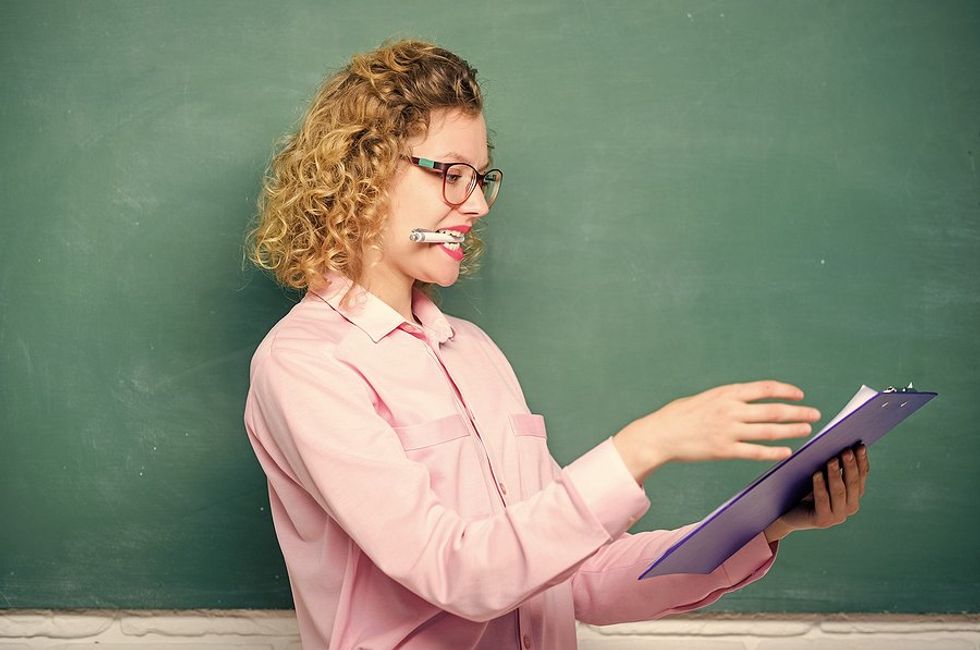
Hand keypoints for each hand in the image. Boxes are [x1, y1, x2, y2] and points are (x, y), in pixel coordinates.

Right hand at [613, 380, 820, 483]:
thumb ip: (727, 399)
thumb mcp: (705, 398)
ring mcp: (728, 431)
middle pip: (773, 410)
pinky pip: (756, 452)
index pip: (764, 388)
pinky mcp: (724, 450)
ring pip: (769, 431)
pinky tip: (787, 452)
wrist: (660, 435)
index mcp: (726, 393)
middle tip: (815, 414)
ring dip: (792, 430)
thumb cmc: (679, 415)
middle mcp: (730, 410)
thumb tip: (747, 401)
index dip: (785, 391)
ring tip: (807, 430)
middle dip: (797, 412)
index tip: (799, 395)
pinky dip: (774, 452)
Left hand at [764, 444, 869, 542]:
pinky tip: (817, 474)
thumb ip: (832, 465)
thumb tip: (839, 443)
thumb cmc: (805, 489)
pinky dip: (820, 486)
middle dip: (850, 465)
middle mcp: (850, 507)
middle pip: (853, 483)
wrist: (787, 512)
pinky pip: (823, 500)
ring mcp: (837, 516)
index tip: (860, 444)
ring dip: (836, 474)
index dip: (862, 460)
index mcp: (854, 494)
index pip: (862, 475)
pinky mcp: (823, 521)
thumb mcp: (821, 475)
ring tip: (831, 459)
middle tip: (846, 450)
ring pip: (839, 492)